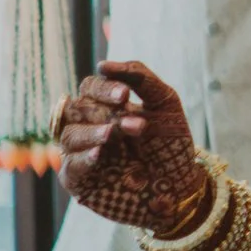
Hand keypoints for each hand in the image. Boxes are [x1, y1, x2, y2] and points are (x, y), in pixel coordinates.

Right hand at [55, 61, 210, 236]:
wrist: (182, 185)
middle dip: (104, 112)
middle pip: (76, 108)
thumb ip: (141, 78)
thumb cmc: (171, 143)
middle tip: (135, 123)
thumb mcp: (165, 103)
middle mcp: (91, 127)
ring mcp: (83, 154)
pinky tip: (99, 153)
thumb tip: (102, 65)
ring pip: (69, 134)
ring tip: (114, 135)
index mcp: (108, 107)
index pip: (90, 87)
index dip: (104, 88)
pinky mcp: (80, 181)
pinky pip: (70, 166)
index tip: (125, 96)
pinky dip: (83, 157)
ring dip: (93, 132)